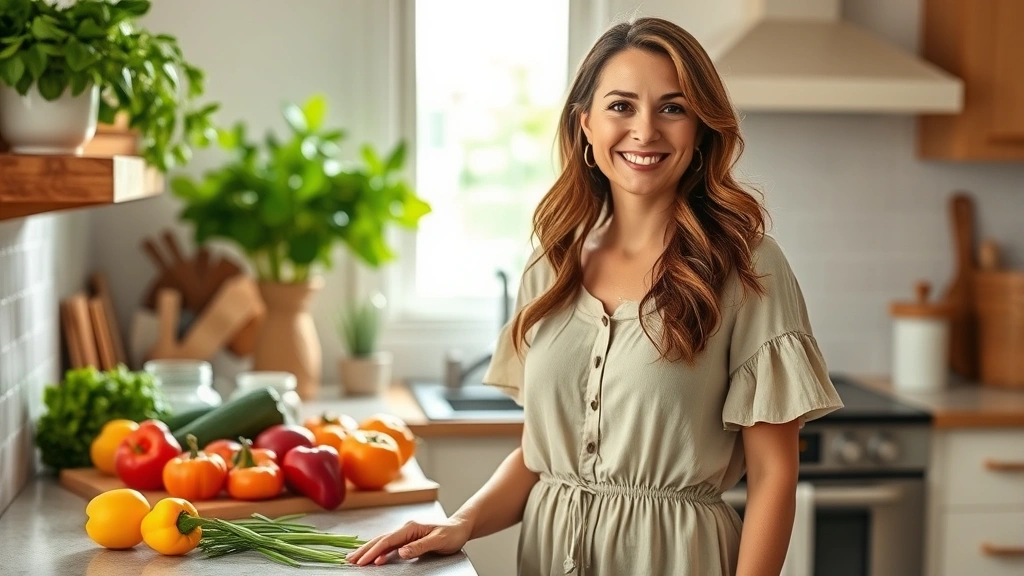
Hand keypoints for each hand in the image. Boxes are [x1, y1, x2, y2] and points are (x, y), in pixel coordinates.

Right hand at [347, 517, 472, 565]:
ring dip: (369, 550)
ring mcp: (406, 533)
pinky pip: (390, 546)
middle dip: (364, 550)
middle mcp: (405, 529)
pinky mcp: (408, 539)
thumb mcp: (438, 541)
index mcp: (410, 528)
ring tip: (355, 558)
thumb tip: (400, 552)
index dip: (373, 551)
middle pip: (380, 540)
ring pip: (383, 542)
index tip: (362, 561)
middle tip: (349, 560)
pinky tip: (374, 559)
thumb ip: (419, 546)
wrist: (460, 528)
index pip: (387, 541)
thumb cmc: (451, 534)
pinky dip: (379, 552)